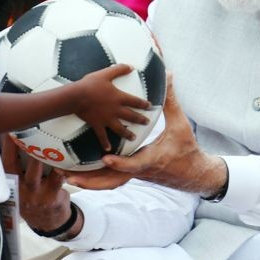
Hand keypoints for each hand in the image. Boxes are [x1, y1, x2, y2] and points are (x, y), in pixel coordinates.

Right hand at [1, 135, 76, 234]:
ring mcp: (35, 194)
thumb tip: (17, 140)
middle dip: (17, 146)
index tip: (9, 128)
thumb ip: (18, 167)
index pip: (4, 163)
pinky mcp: (52, 197)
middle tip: (25, 126)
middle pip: (14, 165)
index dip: (5, 146)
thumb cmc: (33, 197)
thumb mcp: (20, 187)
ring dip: (38, 153)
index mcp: (11, 184)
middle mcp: (19, 189)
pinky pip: (57, 178)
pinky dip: (62, 166)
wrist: (48, 222)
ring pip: (35, 170)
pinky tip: (67, 153)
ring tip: (44, 135)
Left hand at [64, 80, 226, 195]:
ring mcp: (134, 175)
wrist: (192, 172)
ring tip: (67, 177)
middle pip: (113, 181)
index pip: (133, 164)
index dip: (119, 163)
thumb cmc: (186, 149)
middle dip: (91, 180)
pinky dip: (95, 180)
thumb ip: (171, 101)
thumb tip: (169, 76)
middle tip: (71, 176)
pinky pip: (110, 180)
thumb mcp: (181, 124)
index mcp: (151, 159)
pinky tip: (79, 175)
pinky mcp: (131, 175)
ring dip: (88, 182)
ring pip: (108, 183)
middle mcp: (140, 170)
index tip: (105, 157)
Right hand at [72, 64, 151, 151]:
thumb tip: (131, 66)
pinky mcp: (97, 124)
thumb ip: (119, 69)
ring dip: (127, 134)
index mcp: (119, 97)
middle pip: (131, 116)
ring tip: (133, 138)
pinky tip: (108, 149)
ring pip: (120, 129)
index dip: (144, 104)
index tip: (150, 106)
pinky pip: (102, 136)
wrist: (77, 96)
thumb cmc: (90, 84)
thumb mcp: (106, 73)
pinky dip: (105, 143)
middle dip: (140, 120)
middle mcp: (115, 110)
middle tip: (147, 123)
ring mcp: (107, 119)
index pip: (135, 101)